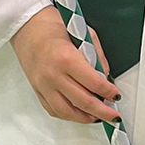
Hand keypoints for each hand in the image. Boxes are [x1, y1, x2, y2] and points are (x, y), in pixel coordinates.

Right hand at [10, 5, 120, 123]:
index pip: (94, 83)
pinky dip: (69, 116)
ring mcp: (44, 85)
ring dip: (85, 118)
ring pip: (68, 112)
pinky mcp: (38, 91)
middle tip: (113, 115)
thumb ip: (97, 57)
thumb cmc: (54, 26)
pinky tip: (80, 114)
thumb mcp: (84, 34)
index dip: (109, 92)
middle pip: (83, 101)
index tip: (116, 96)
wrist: (28, 26)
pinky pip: (54, 110)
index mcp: (67, 58)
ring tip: (98, 117)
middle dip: (102, 111)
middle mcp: (54, 75)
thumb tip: (106, 76)